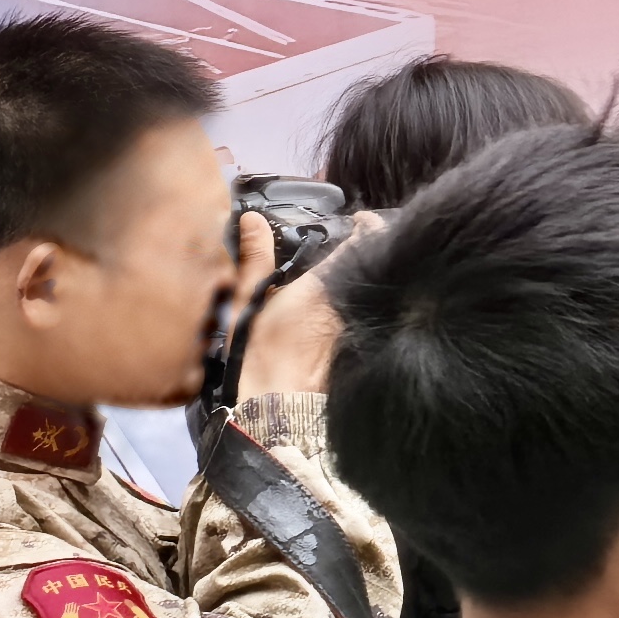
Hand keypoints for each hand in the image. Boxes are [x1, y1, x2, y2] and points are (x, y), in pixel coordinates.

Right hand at [234, 214, 383, 399]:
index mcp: (327, 283)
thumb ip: (256, 256)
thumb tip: (251, 217)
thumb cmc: (260, 348)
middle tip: (346, 240)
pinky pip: (360, 308)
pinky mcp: (354, 340)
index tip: (358, 220)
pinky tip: (340, 300)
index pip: (365, 242)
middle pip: (368, 264)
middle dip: (362, 250)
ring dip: (359, 275)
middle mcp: (349, 299)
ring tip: (341, 266)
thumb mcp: (250, 297)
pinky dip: (355, 298)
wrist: (277, 400)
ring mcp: (354, 321)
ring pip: (365, 287)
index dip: (367, 226)